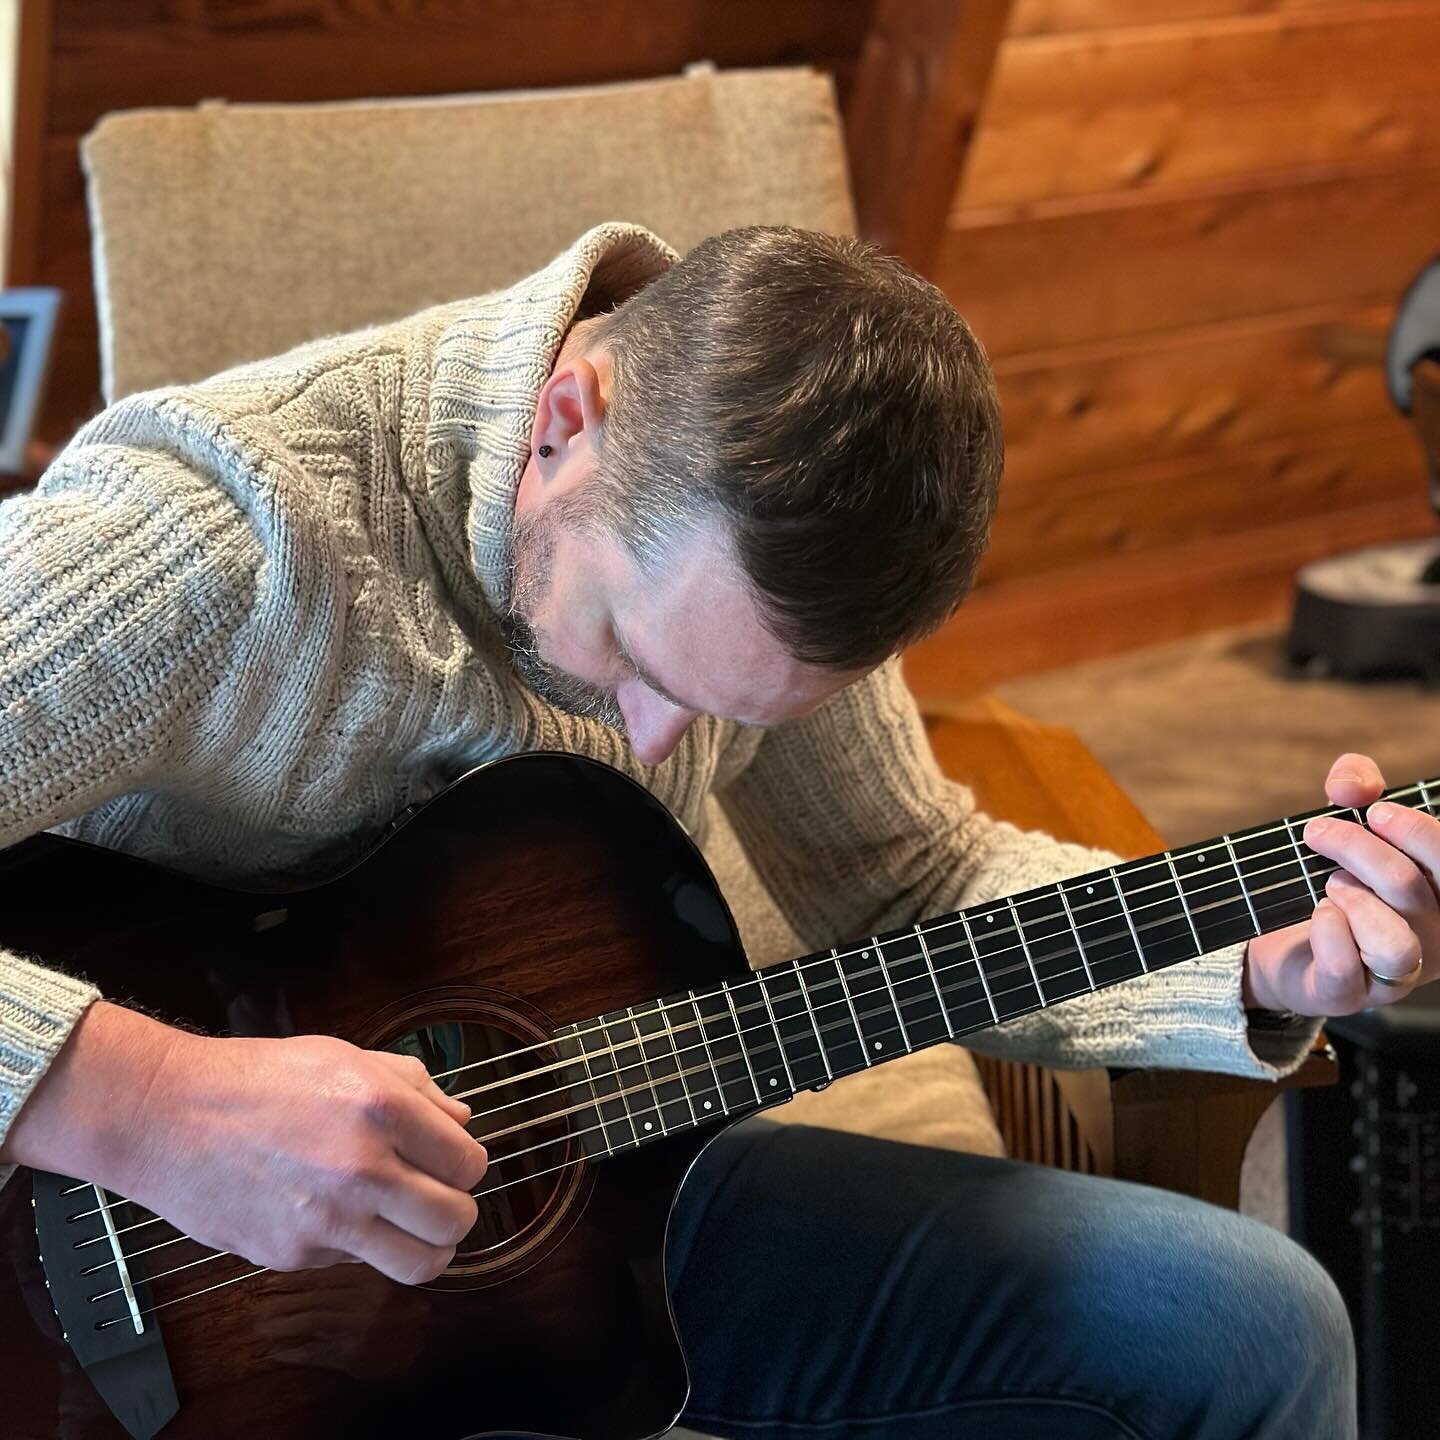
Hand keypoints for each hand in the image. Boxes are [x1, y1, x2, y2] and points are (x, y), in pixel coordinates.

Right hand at [4, 1001, 487, 1283]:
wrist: (167, 1116)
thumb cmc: (257, 1079)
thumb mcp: (346, 1056)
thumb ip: (415, 1087)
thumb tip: (461, 1120)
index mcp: (383, 1108)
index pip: (469, 1162)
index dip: (466, 1165)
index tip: (452, 1163)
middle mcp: (363, 1167)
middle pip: (456, 1220)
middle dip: (455, 1212)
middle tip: (437, 1199)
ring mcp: (328, 1219)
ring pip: (419, 1264)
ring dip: (426, 1249)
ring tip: (412, 1230)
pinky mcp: (293, 1255)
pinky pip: (355, 1263)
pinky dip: (356, 1246)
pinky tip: (333, 1214)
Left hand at [1243, 753, 1439, 1015]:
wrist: (1280, 941)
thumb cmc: (1329, 876)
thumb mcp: (1346, 821)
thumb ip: (1357, 785)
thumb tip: (1351, 783)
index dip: (1418, 829)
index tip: (1373, 810)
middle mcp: (1432, 938)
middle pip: (1412, 889)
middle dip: (1360, 848)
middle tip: (1319, 832)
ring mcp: (1394, 975)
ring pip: (1394, 942)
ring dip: (1353, 899)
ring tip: (1329, 884)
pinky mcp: (1347, 996)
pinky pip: (1345, 970)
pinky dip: (1327, 932)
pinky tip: (1319, 914)